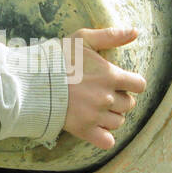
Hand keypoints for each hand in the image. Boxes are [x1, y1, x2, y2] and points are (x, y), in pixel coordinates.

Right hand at [61, 27, 146, 150]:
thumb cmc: (57, 58)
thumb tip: (135, 31)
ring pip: (118, 122)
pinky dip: (105, 136)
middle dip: (119, 100)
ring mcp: (96, 115)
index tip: (118, 83)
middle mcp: (107, 97)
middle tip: (101, 95)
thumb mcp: (83, 39)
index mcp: (111, 75)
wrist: (33, 81)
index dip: (131, 84)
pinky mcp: (84, 130)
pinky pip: (107, 141)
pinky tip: (96, 127)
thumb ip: (110, 36)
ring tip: (96, 109)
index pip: (139, 85)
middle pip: (128, 105)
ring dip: (111, 117)